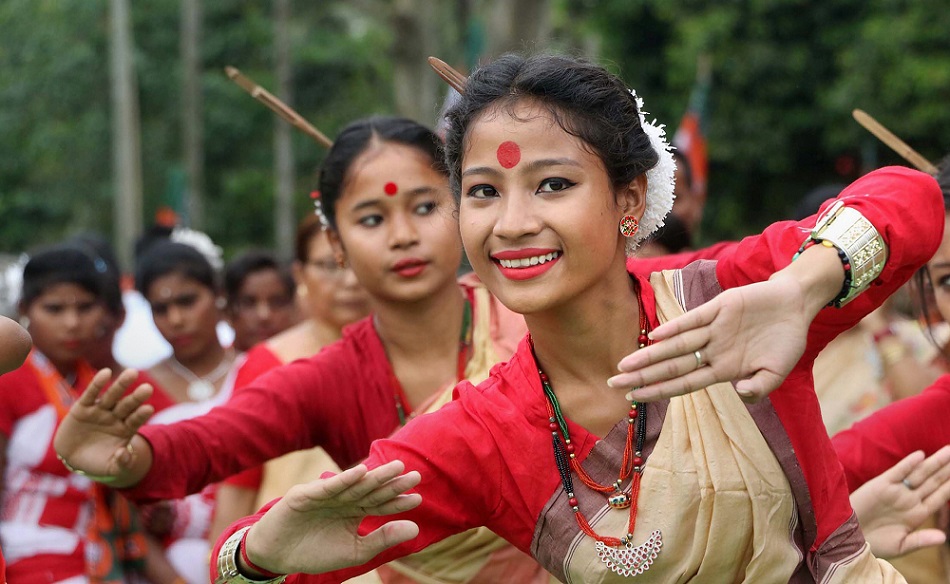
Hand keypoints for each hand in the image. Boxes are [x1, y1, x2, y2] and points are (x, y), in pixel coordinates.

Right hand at [53, 368, 154, 485]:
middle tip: (148, 388)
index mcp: (126, 429)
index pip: (136, 420)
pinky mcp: (83, 408)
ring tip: (132, 373)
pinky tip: (105, 373)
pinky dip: (97, 384)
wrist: (74, 459)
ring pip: (112, 396)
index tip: (149, 409)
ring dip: (121, 385)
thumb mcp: (111, 468)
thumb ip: (121, 464)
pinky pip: (91, 394)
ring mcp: (100, 411)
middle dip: (136, 397)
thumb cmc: (97, 463)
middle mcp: (115, 417)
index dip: (141, 415)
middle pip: (127, 405)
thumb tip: (123, 454)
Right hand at [243, 461, 421, 574]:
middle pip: (372, 490)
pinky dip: (344, 479)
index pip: (381, 504)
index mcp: (354, 511)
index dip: (398, 501)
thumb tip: (416, 528)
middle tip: (416, 475)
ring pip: (355, 484)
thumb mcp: (355, 551)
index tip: (417, 498)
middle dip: (393, 483)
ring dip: (375, 476)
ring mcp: (326, 495)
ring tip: (396, 468)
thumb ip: (382, 539)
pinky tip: (361, 472)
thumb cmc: (315, 553)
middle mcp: (343, 499)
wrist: (276, 556)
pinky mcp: (306, 494)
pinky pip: (329, 486)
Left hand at [608, 274, 810, 401]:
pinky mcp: (720, 307)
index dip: (659, 391)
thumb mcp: (778, 371)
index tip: (634, 398)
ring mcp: (714, 329)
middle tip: (612, 384)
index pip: (683, 384)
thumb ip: (760, 387)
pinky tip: (655, 336)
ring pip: (676, 345)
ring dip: (650, 355)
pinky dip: (675, 326)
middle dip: (642, 376)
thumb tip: (740, 394)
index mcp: (723, 368)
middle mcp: (712, 350)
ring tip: (624, 364)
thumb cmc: (786, 340)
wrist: (795, 303)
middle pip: (671, 366)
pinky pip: (694, 318)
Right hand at [851, 446, 949, 558]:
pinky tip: (921, 456)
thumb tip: (943, 537)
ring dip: (935, 462)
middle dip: (947, 469)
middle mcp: (909, 500)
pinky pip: (898, 472)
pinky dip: (908, 464)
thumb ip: (921, 540)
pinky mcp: (880, 485)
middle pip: (933, 481)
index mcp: (917, 514)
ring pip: (920, 474)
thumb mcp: (900, 546)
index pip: (940, 497)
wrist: (847, 537)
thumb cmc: (873, 543)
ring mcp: (896, 491)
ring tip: (949, 451)